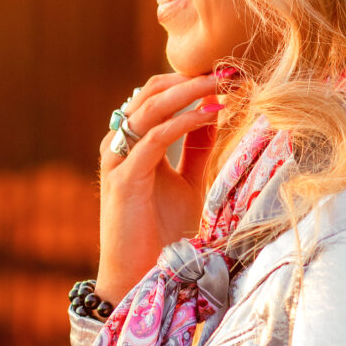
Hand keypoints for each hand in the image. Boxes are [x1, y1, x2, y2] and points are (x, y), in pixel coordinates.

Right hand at [96, 72, 222, 303]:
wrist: (140, 276)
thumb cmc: (162, 233)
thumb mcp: (188, 182)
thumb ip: (197, 148)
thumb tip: (214, 111)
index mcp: (132, 142)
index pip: (156, 94)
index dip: (190, 80)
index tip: (227, 73)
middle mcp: (119, 145)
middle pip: (152, 93)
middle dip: (191, 78)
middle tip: (228, 70)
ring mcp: (118, 160)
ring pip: (150, 108)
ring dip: (190, 91)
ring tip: (222, 83)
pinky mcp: (124, 179)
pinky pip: (155, 138)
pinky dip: (184, 122)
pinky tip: (211, 113)